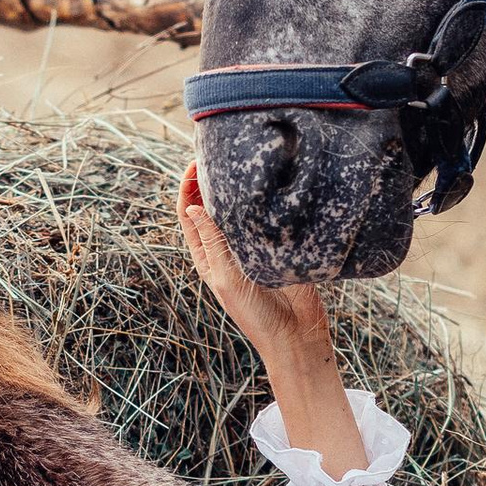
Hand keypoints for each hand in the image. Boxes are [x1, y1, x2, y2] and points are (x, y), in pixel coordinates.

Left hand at [176, 162, 366, 478]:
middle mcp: (226, 248)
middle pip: (212, 205)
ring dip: (237, 186)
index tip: (196, 162)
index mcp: (207, 256)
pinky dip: (263, 200)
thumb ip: (213, 243)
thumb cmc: (257, 314)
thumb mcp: (227, 279)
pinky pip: (265, 217)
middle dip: (211, 178)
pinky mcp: (276, 246)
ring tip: (241, 159)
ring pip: (239, 208)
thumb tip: (192, 207)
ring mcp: (251, 246)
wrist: (296, 335)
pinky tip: (269, 182)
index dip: (188, 187)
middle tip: (218, 150)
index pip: (190, 214)